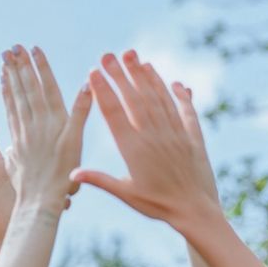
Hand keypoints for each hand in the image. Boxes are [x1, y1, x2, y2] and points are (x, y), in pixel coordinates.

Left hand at [1, 45, 91, 210]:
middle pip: (28, 89)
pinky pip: (9, 113)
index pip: (47, 87)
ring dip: (10, 77)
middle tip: (13, 46)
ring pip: (16, 99)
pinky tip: (3, 85)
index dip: (40, 67)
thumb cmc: (64, 175)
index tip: (34, 48)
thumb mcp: (76, 143)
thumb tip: (88, 86)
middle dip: (20, 66)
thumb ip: (81, 113)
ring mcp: (24, 133)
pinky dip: (6, 96)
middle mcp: (37, 124)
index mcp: (55, 122)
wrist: (41, 200)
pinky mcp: (16, 143)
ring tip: (5, 59)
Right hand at [71, 50, 220, 226]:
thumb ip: (100, 180)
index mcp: (134, 150)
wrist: (195, 212)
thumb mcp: (126, 195)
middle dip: (120, 74)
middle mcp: (154, 136)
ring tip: (134, 57)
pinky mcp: (193, 137)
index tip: (93, 72)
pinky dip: (179, 94)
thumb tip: (72, 174)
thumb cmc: (157, 206)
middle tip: (107, 54)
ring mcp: (175, 134)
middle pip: (134, 99)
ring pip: (159, 98)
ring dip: (146, 76)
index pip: (114, 114)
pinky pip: (185, 110)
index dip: (104, 91)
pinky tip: (172, 82)